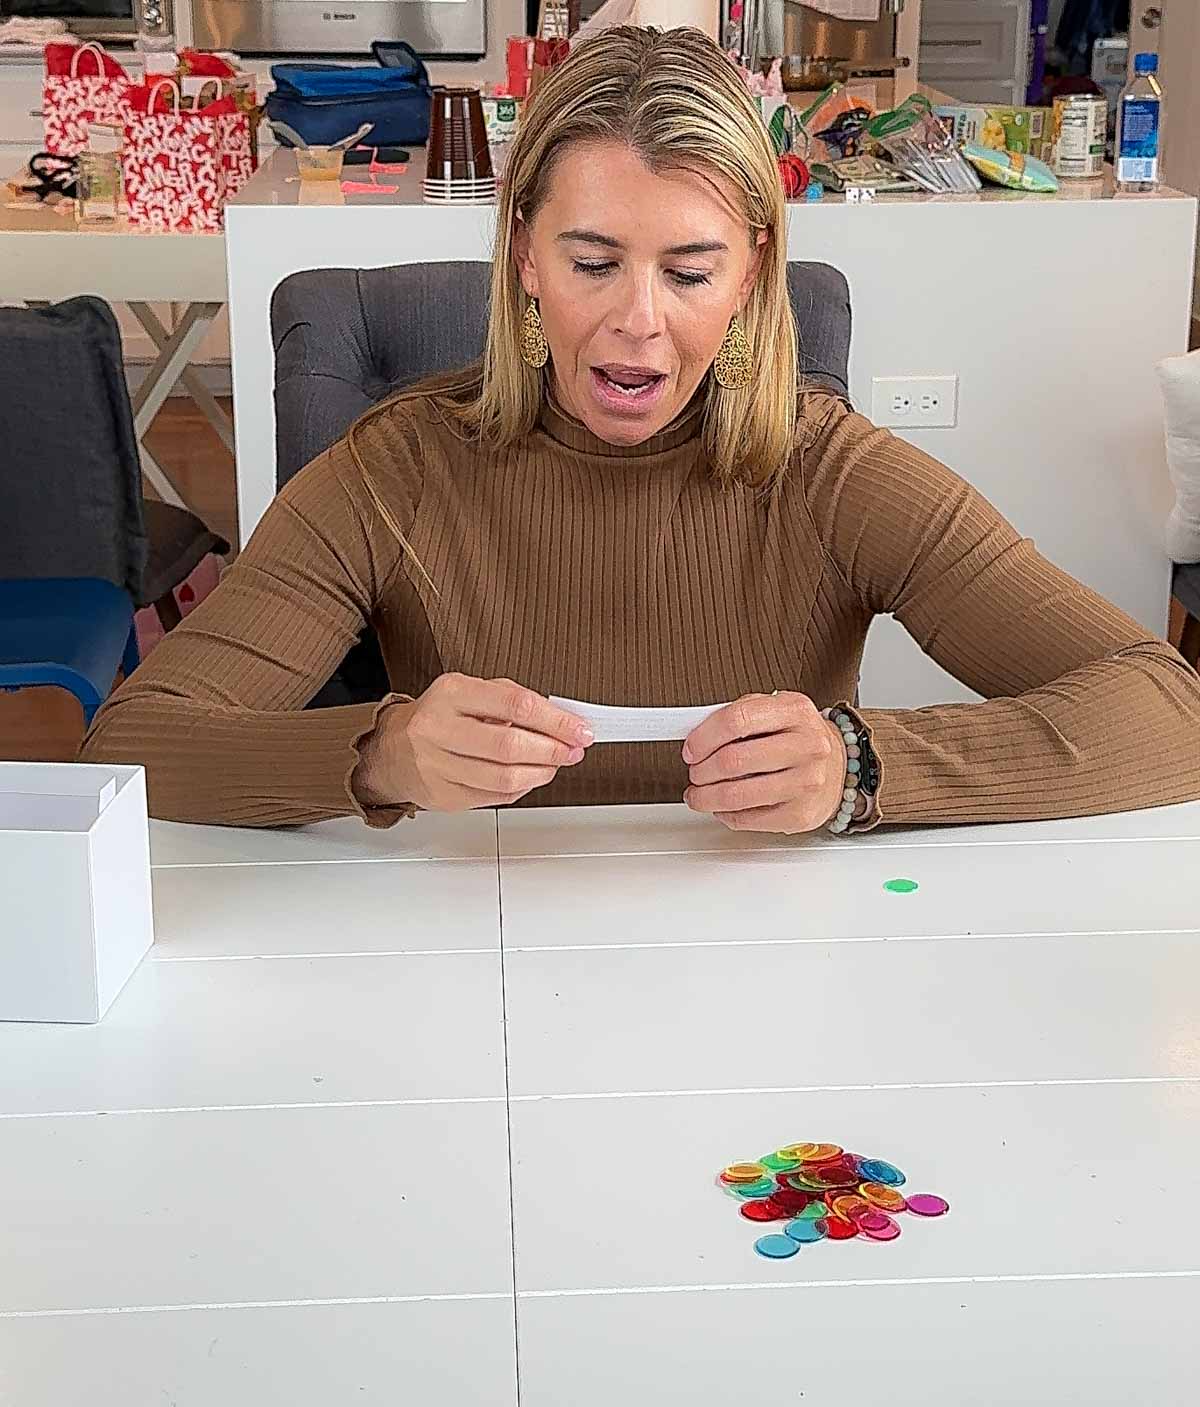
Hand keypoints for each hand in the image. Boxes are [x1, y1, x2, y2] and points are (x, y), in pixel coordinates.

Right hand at [355, 673, 592, 811]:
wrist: (394, 748)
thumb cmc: (441, 716)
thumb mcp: (473, 692)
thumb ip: (514, 700)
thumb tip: (561, 720)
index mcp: (451, 694)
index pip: (516, 705)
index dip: (556, 721)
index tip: (579, 730)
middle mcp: (439, 728)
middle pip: (510, 746)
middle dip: (552, 750)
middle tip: (572, 750)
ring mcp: (438, 766)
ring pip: (504, 778)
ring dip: (541, 773)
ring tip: (554, 764)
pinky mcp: (443, 795)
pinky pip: (494, 797)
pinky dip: (521, 788)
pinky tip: (529, 777)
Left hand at [682, 692, 846, 832]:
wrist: (838, 766)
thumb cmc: (797, 737)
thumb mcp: (773, 710)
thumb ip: (736, 715)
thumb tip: (695, 734)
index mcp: (795, 711)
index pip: (736, 720)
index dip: (703, 737)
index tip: (691, 749)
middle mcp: (806, 746)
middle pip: (733, 761)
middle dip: (701, 770)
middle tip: (695, 772)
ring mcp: (806, 782)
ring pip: (736, 795)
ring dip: (706, 797)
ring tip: (699, 793)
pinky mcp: (800, 814)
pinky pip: (748, 819)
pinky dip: (725, 814)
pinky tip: (722, 807)